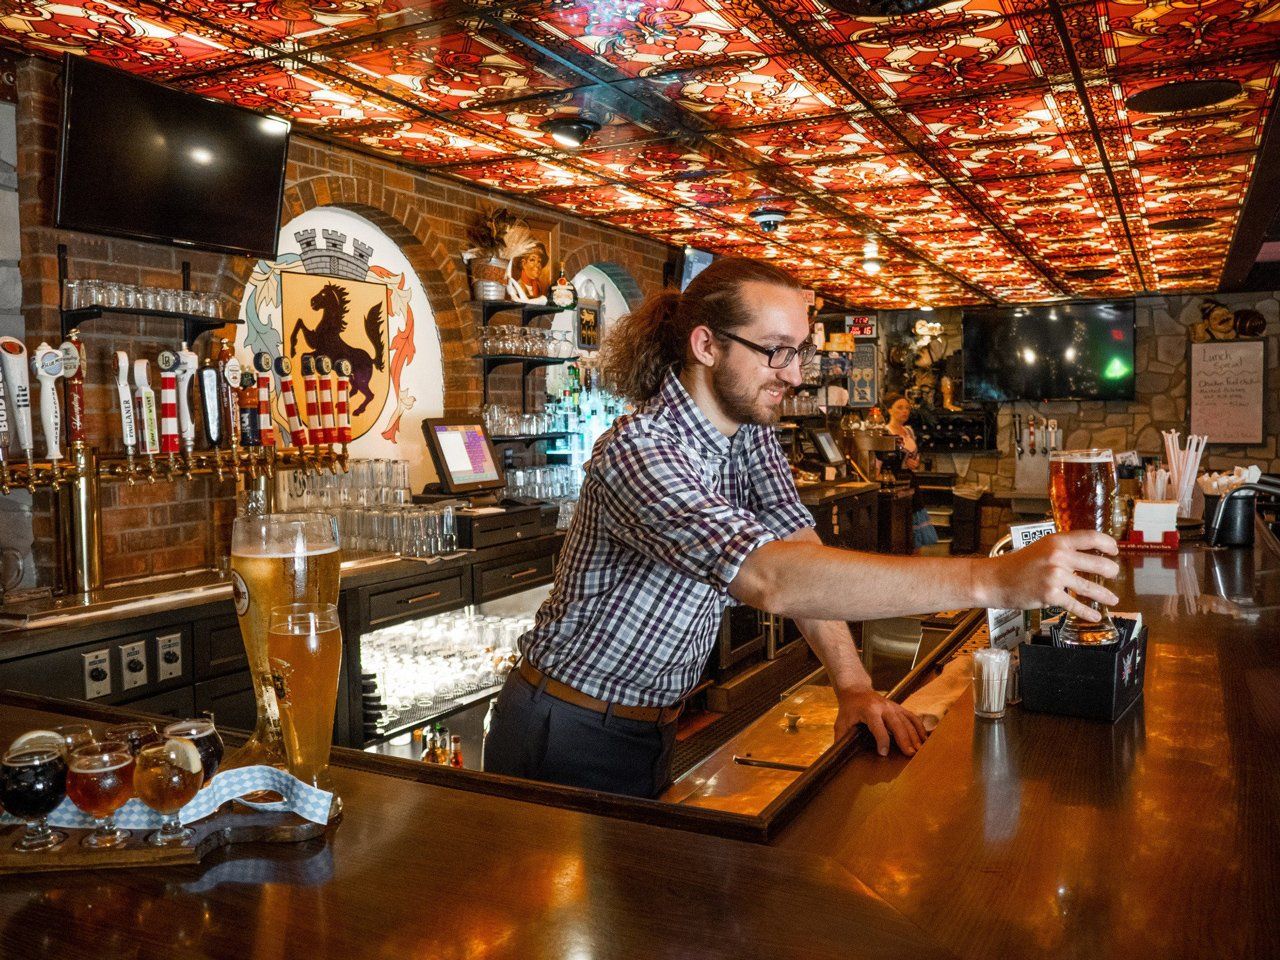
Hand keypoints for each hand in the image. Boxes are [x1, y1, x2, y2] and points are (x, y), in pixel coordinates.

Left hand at [835, 689, 927, 756]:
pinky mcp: (899, 707)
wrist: (857, 691)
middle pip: (896, 723)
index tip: (884, 753)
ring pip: (907, 720)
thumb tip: (838, 754)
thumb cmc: (849, 709)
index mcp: (869, 711)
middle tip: (909, 754)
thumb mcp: (841, 722)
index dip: (881, 740)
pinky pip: (912, 717)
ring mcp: (893, 706)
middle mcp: (883, 707)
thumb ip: (841, 738)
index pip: (877, 727)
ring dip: (914, 735)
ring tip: (919, 750)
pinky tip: (924, 739)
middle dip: (904, 739)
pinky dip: (919, 727)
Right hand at [984, 530, 1119, 620]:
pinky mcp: (1051, 595)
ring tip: (1113, 600)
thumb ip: (1062, 549)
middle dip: (1110, 570)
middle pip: (1097, 562)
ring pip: (1089, 587)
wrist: (995, 580)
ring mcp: (1055, 576)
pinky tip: (1094, 615)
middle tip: (1114, 573)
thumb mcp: (1041, 548)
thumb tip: (1087, 555)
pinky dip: (1087, 612)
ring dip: (1104, 595)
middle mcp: (1058, 556)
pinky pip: (1075, 604)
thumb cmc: (1017, 565)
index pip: (1090, 537)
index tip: (1114, 549)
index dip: (1107, 543)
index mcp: (1056, 541)